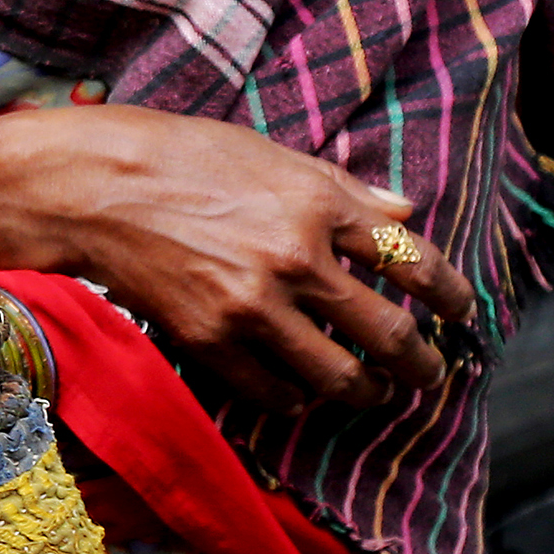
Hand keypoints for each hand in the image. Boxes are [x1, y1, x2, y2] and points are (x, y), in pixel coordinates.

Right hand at [0, 104, 478, 412]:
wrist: (92, 187)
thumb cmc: (181, 155)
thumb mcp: (271, 153)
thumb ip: (345, 186)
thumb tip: (406, 207)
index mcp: (319, 204)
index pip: (412, 260)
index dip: (448, 294)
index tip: (460, 311)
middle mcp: (296, 260)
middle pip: (388, 333)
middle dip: (421, 362)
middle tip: (431, 373)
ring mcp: (253, 307)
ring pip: (339, 376)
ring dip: (367, 392)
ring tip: (374, 393)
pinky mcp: (211, 341)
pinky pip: (274, 392)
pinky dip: (298, 400)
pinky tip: (304, 395)